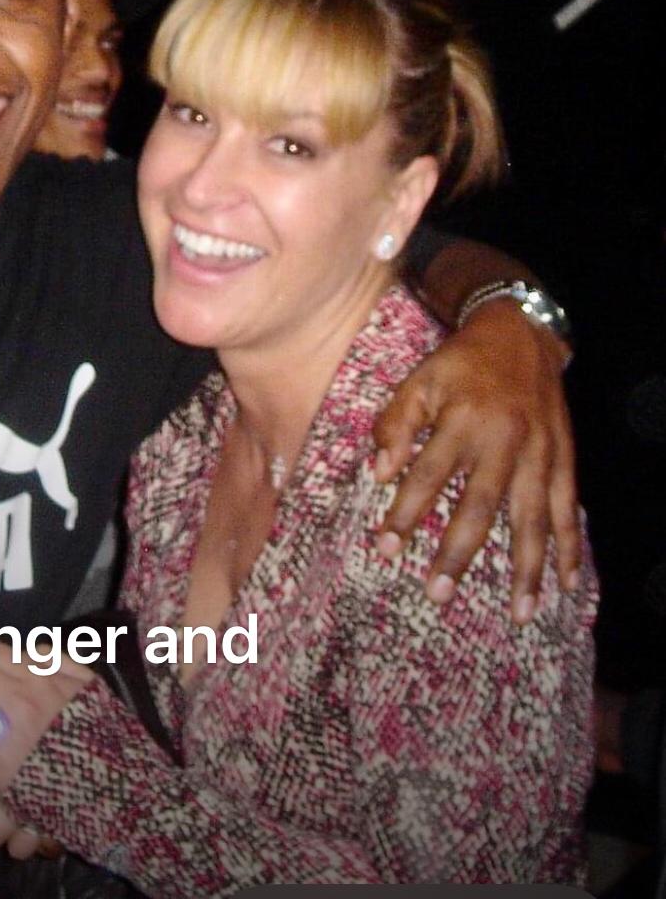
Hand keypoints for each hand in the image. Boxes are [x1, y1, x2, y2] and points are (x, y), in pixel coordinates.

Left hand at [373, 298, 579, 621]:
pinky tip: (566, 585)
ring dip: (525, 568)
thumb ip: (395, 425)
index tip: (386, 549)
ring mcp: (539, 452)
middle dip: (458, 554)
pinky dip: (569, 548)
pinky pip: (568, 510)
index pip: (428, 477)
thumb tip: (379, 474)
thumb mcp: (418, 380)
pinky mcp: (564, 458)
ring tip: (519, 614)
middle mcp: (503, 441)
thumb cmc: (461, 363)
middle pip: (479, 507)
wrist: (520, 333)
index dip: (405, 514)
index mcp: (462, 421)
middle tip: (438, 594)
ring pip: (532, 519)